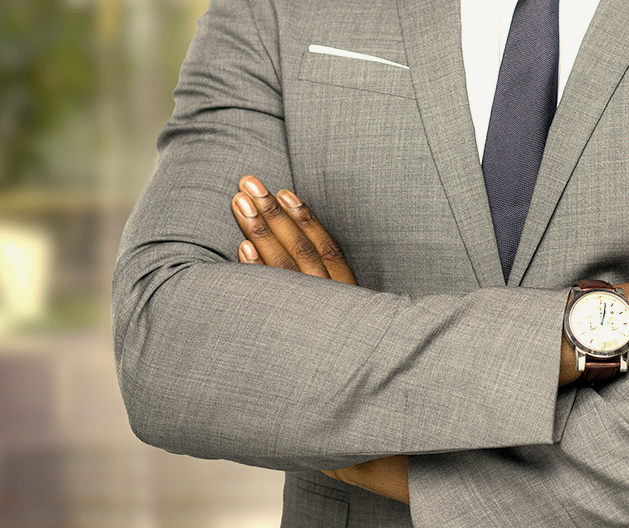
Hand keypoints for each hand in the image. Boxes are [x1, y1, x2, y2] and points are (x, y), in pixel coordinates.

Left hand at [227, 180, 402, 499]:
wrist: (388, 448)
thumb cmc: (367, 399)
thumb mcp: (357, 347)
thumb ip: (338, 318)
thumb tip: (310, 284)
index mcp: (353, 305)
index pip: (328, 253)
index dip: (303, 220)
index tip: (281, 188)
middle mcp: (341, 313)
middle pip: (304, 253)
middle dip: (273, 215)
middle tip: (246, 180)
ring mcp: (325, 329)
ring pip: (293, 272)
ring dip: (264, 232)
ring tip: (240, 202)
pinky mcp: (314, 347)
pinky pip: (285, 304)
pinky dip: (261, 275)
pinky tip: (240, 251)